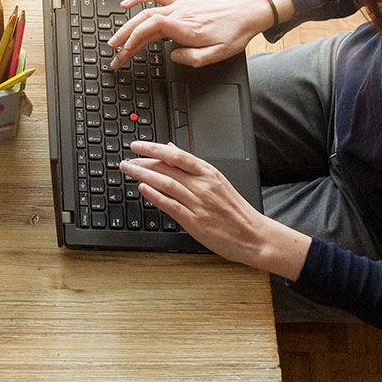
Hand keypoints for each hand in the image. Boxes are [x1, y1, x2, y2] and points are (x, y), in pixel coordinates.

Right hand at [106, 0, 271, 68]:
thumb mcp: (218, 55)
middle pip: (144, 22)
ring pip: (146, 13)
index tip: (126, 51)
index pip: (152, 27)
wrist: (246, 14)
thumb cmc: (233, 33)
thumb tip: (173, 56)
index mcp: (187, 28)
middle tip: (115, 55)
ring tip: (115, 40)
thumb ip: (193, 59)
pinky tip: (127, 5)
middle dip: (125, 38)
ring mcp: (179, 7)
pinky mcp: (181, 3)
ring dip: (127, 26)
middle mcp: (180, 15)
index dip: (135, 38)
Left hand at [120, 140, 308, 277]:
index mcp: (209, 173)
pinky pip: (171, 205)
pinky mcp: (195, 222)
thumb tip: (173, 149)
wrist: (254, 235)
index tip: (137, 146)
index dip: (154, 148)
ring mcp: (199, 203)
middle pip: (167, 168)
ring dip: (143, 175)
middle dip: (142, 162)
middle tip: (126, 160)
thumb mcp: (217, 181)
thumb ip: (193, 166)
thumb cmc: (236, 211)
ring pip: (166, 183)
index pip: (177, 155)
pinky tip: (142, 190)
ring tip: (128, 171)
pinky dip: (155, 196)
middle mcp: (203, 185)